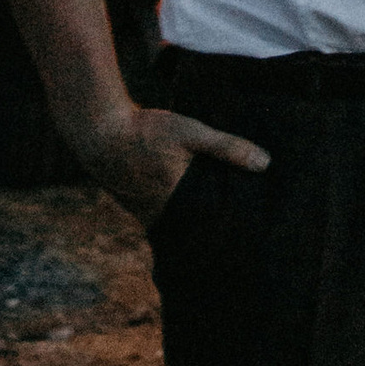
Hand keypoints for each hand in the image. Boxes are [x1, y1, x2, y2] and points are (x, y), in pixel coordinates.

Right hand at [68, 95, 267, 223]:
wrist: (99, 133)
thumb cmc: (146, 131)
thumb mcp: (190, 132)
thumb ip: (226, 148)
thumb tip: (265, 164)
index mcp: (181, 203)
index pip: (215, 230)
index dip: (233, 232)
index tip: (253, 234)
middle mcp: (163, 216)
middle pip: (198, 232)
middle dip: (218, 231)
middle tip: (244, 232)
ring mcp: (147, 214)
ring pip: (180, 227)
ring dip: (197, 224)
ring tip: (222, 219)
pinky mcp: (137, 207)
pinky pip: (164, 218)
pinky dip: (179, 215)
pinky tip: (189, 203)